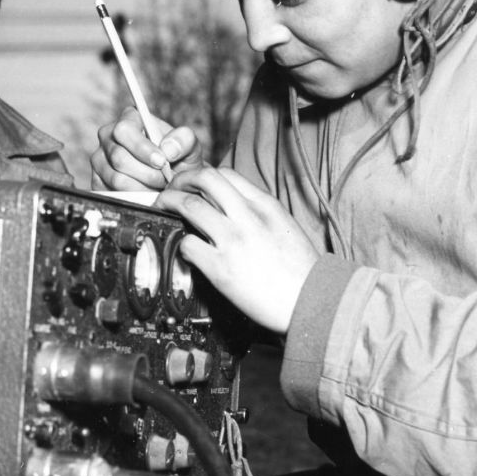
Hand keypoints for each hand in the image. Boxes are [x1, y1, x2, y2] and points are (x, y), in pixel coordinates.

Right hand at [91, 107, 204, 190]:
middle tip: (165, 180)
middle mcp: (108, 137)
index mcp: (128, 119)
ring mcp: (100, 160)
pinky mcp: (97, 182)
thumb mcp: (190, 146)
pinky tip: (147, 195)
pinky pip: (112, 193)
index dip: (142, 148)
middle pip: (119, 157)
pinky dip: (134, 198)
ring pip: (116, 178)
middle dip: (146, 173)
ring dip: (142, 187)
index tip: (161, 162)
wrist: (174, 182)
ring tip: (159, 187)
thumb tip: (167, 149)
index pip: (124, 130)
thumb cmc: (179, 159)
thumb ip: (184, 140)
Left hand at [156, 167, 318, 335]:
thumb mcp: (285, 226)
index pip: (226, 174)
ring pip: (189, 205)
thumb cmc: (301, 271)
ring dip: (169, 203)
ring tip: (163, 210)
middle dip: (180, 179)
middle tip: (170, 190)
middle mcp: (248, 216)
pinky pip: (188, 245)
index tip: (191, 183)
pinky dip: (181, 244)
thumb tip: (229, 206)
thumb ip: (258, 213)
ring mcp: (233, 240)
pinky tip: (185, 251)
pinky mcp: (221, 268)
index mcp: (265, 205)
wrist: (313, 301)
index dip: (201, 175)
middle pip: (204, 178)